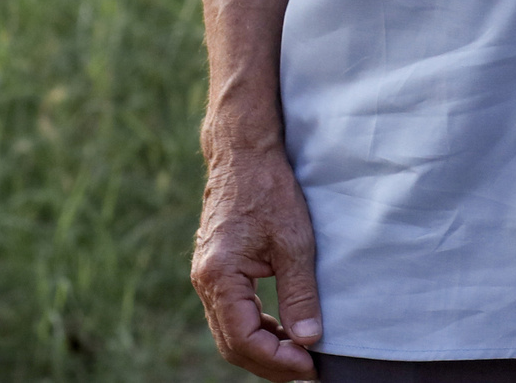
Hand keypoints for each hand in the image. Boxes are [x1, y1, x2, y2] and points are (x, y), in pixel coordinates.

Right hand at [191, 143, 322, 380]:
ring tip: (299, 355)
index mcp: (219, 277)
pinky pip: (231, 313)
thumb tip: (309, 339)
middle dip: (270, 363)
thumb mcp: (294, 242)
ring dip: (263, 348)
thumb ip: (300, 293)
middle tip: (308, 370)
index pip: (244, 339)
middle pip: (232, 343)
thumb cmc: (270, 190)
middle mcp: (205, 281)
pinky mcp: (215, 270)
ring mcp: (206, 277)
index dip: (278, 360)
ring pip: (230, 332)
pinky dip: (255, 328)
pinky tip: (282, 330)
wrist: (244, 154)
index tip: (310, 365)